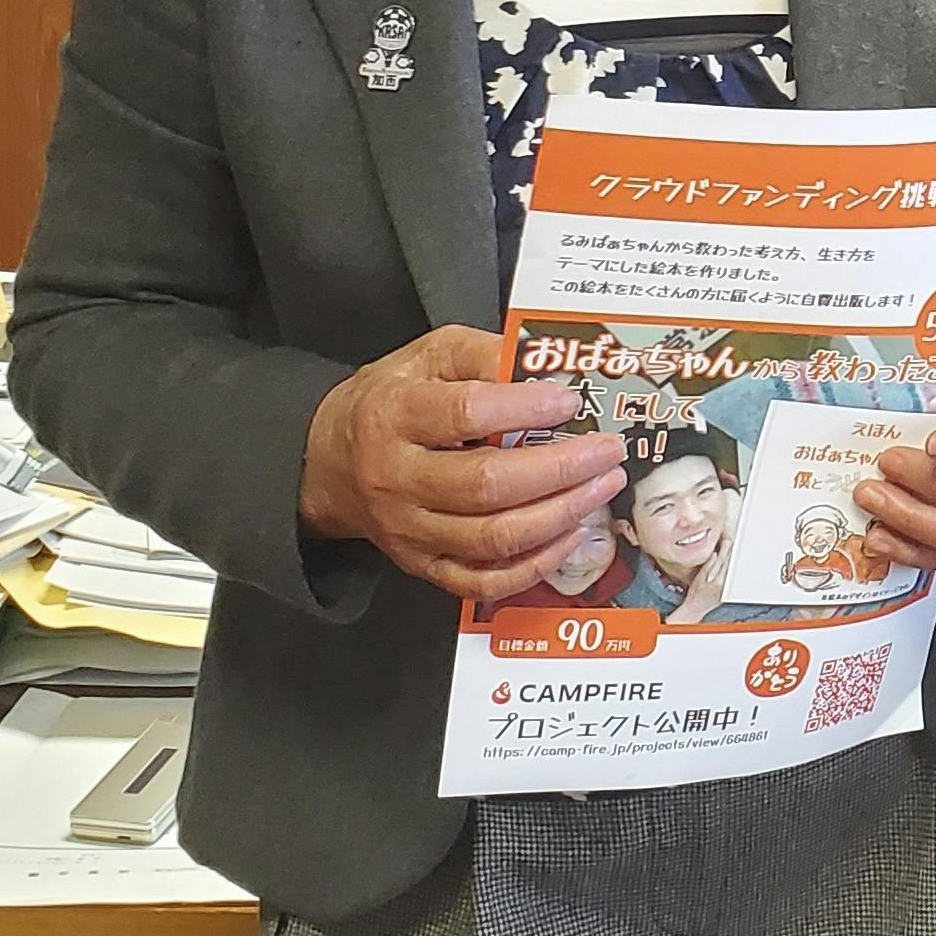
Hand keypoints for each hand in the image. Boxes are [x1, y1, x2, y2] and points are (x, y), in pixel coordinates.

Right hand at [299, 327, 623, 604]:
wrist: (329, 462)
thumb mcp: (428, 356)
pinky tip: (569, 535)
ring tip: (600, 487)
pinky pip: (483, 580)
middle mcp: (397, 478)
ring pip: (492, 537)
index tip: (569, 400)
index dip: (525, 408)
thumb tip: (544, 366)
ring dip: (559, 515)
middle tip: (606, 451)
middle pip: (486, 485)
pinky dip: (533, 565)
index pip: (465, 414)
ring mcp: (409, 530)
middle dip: (560, 469)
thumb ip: (483, 354)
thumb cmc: (390, 401)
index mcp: (394, 415)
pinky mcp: (422, 565)